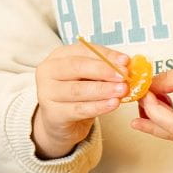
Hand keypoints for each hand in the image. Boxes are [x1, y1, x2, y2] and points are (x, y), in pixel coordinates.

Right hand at [32, 41, 125, 158]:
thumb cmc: (78, 93)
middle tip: (124, 76)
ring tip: (122, 91)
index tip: (126, 61)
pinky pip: (78, 109)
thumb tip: (125, 65)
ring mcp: (46, 93)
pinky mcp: (52, 114)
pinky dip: (98, 107)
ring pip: (77, 90)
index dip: (106, 55)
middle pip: (77, 67)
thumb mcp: (89, 77)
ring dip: (103, 90)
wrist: (60, 122)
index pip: (83, 50)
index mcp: (58, 56)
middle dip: (103, 70)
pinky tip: (113, 104)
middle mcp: (48, 71)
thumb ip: (104, 69)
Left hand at [132, 57, 172, 144]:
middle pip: (171, 132)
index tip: (144, 92)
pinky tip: (158, 111)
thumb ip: (170, 80)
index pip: (172, 121)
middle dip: (150, 118)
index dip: (154, 108)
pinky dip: (168, 122)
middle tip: (135, 106)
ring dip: (156, 123)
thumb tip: (147, 86)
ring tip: (139, 112)